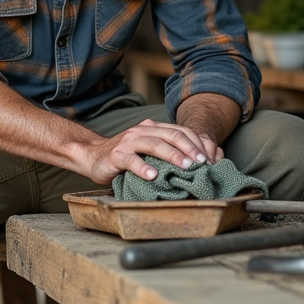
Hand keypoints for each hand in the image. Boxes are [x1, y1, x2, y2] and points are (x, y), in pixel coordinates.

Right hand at [78, 119, 221, 184]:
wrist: (92, 155)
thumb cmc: (126, 156)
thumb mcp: (148, 150)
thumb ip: (166, 152)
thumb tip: (196, 165)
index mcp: (153, 128)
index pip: (180, 131)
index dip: (197, 144)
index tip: (210, 160)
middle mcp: (142, 131)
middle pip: (171, 135)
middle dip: (190, 149)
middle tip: (203, 163)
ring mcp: (128, 142)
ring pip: (154, 144)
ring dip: (172, 156)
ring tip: (186, 167)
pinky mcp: (116, 155)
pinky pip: (131, 160)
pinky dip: (143, 167)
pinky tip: (153, 176)